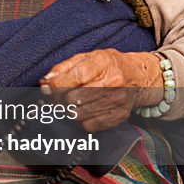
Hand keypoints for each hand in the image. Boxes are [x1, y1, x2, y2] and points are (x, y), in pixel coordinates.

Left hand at [40, 49, 162, 131]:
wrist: (138, 77)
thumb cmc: (108, 66)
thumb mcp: (87, 57)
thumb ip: (64, 68)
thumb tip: (45, 82)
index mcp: (103, 62)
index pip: (75, 77)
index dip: (56, 85)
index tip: (47, 87)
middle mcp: (113, 82)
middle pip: (73, 99)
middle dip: (59, 99)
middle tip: (59, 97)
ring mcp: (117, 101)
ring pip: (78, 115)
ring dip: (68, 111)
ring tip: (71, 103)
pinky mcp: (119, 116)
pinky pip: (88, 126)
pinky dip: (81, 120)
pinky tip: (84, 110)